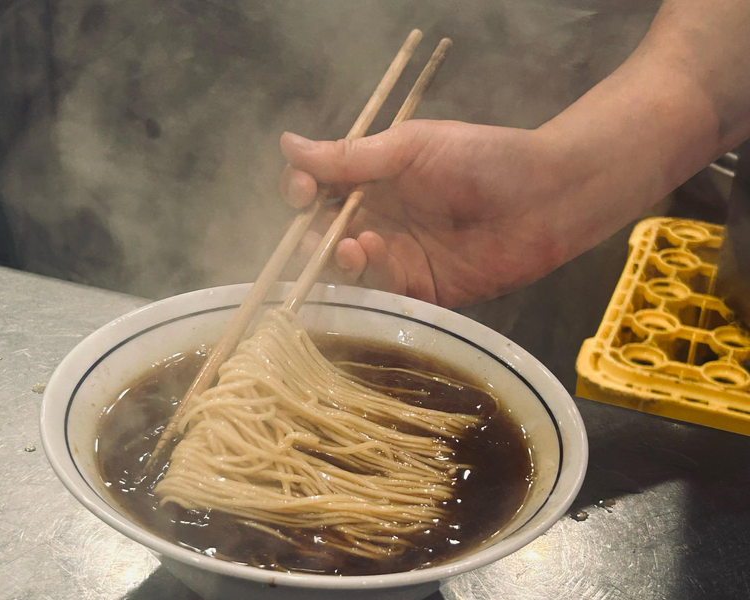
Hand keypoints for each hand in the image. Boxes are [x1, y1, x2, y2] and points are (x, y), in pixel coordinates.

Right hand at [279, 120, 581, 307]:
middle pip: (322, 235)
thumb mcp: (411, 148)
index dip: (300, 192)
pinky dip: (371, 279)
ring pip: (346, 269)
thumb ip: (350, 155)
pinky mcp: (420, 290)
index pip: (316, 190)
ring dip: (338, 259)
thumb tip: (286, 144)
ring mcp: (398, 257)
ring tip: (354, 246)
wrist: (546, 197)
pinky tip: (378, 257)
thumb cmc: (481, 159)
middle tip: (317, 233)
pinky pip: (382, 292)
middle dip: (310, 236)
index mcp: (372, 180)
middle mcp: (378, 220)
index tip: (302, 191)